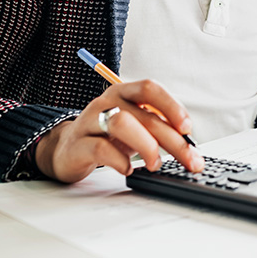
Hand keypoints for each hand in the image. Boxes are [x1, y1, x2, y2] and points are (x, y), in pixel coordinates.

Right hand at [35, 80, 203, 182]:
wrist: (66, 150)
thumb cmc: (108, 137)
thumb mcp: (135, 126)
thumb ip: (158, 127)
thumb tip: (190, 145)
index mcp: (123, 92)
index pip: (150, 88)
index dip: (171, 106)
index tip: (187, 128)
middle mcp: (106, 102)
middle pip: (144, 115)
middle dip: (173, 140)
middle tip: (190, 160)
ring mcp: (89, 121)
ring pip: (122, 124)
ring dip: (147, 147)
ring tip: (155, 164)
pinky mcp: (77, 145)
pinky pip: (101, 149)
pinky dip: (120, 161)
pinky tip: (127, 169)